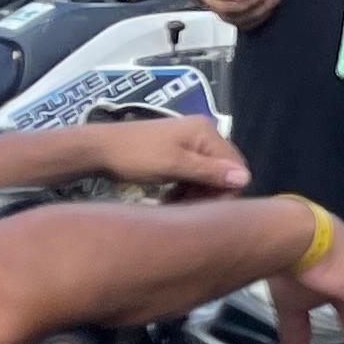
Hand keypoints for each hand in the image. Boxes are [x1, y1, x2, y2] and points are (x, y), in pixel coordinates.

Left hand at [83, 118, 250, 197]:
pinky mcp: (177, 151)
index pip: (235, 165)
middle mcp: (202, 133)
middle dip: (209, 193)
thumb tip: (246, 178)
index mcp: (206, 132)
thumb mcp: (174, 165)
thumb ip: (209, 172)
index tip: (208, 211)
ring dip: (196, 193)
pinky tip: (171, 199)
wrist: (98, 149)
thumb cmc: (135, 156)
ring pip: (207, 175)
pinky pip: (193, 173)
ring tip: (176, 206)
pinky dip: (186, 188)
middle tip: (188, 210)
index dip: (226, 190)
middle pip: (222, 170)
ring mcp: (189, 142)